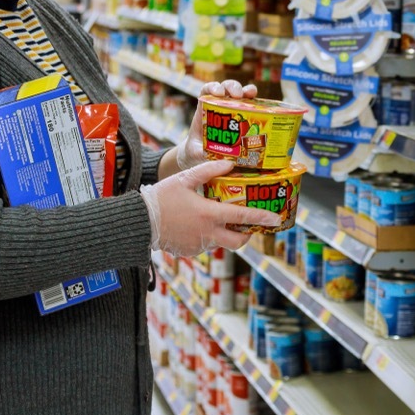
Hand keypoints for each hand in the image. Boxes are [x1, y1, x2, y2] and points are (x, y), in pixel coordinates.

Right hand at [143, 159, 279, 255]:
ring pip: (221, 242)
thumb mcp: (184, 179)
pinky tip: (197, 224)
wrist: (138, 222)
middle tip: (249, 225)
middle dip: (247, 235)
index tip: (276, 219)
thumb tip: (229, 163)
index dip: (261, 218)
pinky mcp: (189, 251)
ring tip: (217, 218)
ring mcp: (198, 245)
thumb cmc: (161, 198)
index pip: (242, 217)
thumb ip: (208, 171)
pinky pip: (205, 245)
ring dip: (224, 233)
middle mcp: (207, 233)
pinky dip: (207, 236)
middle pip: (237, 241)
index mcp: (209, 214)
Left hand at [176, 79, 258, 169]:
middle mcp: (220, 107)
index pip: (208, 91)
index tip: (218, 93)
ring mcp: (232, 112)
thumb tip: (223, 160)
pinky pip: (251, 108)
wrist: (200, 158)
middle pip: (226, 89)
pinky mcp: (243, 120)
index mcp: (204, 110)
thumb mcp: (196, 153)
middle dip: (232, 87)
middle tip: (237, 95)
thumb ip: (204, 155)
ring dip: (247, 91)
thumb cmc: (196, 152)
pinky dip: (257, 105)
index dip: (213, 87)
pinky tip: (262, 108)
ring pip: (241, 95)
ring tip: (252, 94)